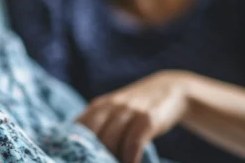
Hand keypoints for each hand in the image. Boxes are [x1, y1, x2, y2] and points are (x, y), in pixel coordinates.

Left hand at [77, 70, 194, 162]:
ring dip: (111, 159)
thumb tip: (81, 150)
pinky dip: (130, 158)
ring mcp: (129, 111)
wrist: (171, 89)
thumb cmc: (137, 109)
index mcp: (98, 107)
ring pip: (110, 141)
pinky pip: (133, 143)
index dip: (73, 145)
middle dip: (93, 155)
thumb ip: (99, 126)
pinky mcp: (147, 118)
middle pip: (92, 137)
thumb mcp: (114, 112)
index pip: (77, 128)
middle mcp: (110, 107)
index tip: (75, 157)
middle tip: (96, 162)